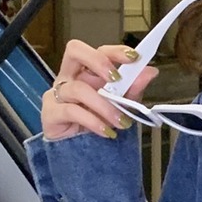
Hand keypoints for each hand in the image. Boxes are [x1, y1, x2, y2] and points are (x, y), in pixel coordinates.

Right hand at [41, 40, 159, 140]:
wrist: (78, 151)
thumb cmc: (97, 121)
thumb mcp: (121, 105)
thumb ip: (134, 89)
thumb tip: (151, 71)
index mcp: (87, 71)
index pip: (99, 51)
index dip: (116, 51)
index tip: (135, 58)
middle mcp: (70, 77)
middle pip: (75, 51)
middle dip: (99, 61)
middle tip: (117, 80)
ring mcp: (57, 93)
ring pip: (78, 88)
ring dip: (103, 105)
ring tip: (120, 121)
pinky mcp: (50, 112)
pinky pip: (71, 110)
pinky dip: (93, 121)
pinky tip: (106, 131)